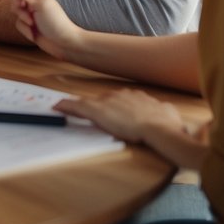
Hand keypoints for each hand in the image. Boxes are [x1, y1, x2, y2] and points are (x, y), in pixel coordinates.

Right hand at [13, 0, 82, 59]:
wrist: (62, 41)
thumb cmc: (54, 21)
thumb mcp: (40, 4)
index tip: (23, 3)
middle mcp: (34, 3)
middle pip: (16, 1)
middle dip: (20, 10)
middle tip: (29, 16)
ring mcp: (31, 16)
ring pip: (17, 14)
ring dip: (24, 22)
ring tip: (33, 26)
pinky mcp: (29, 27)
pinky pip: (19, 25)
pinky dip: (25, 30)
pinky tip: (33, 34)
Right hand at [54, 89, 185, 143]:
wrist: (161, 129)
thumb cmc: (129, 124)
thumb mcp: (97, 114)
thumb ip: (78, 107)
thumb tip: (60, 103)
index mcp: (114, 95)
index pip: (98, 100)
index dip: (92, 108)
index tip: (89, 115)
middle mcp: (131, 95)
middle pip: (116, 101)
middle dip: (111, 110)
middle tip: (108, 123)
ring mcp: (148, 101)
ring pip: (136, 104)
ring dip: (131, 112)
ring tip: (130, 126)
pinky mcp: (163, 110)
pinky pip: (156, 111)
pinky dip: (151, 116)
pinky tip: (150, 125)